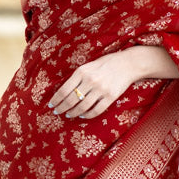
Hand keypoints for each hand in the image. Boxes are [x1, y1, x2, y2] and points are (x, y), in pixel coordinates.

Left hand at [47, 46, 178, 119]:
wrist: (127, 63)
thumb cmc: (106, 63)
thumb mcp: (89, 66)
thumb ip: (78, 77)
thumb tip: (64, 92)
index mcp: (82, 72)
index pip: (64, 90)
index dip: (56, 100)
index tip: (51, 105)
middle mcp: (90, 81)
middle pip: (71, 100)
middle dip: (62, 108)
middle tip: (57, 112)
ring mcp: (101, 89)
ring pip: (82, 107)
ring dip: (73, 113)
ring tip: (68, 115)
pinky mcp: (110, 97)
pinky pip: (96, 110)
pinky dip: (87, 115)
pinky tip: (82, 115)